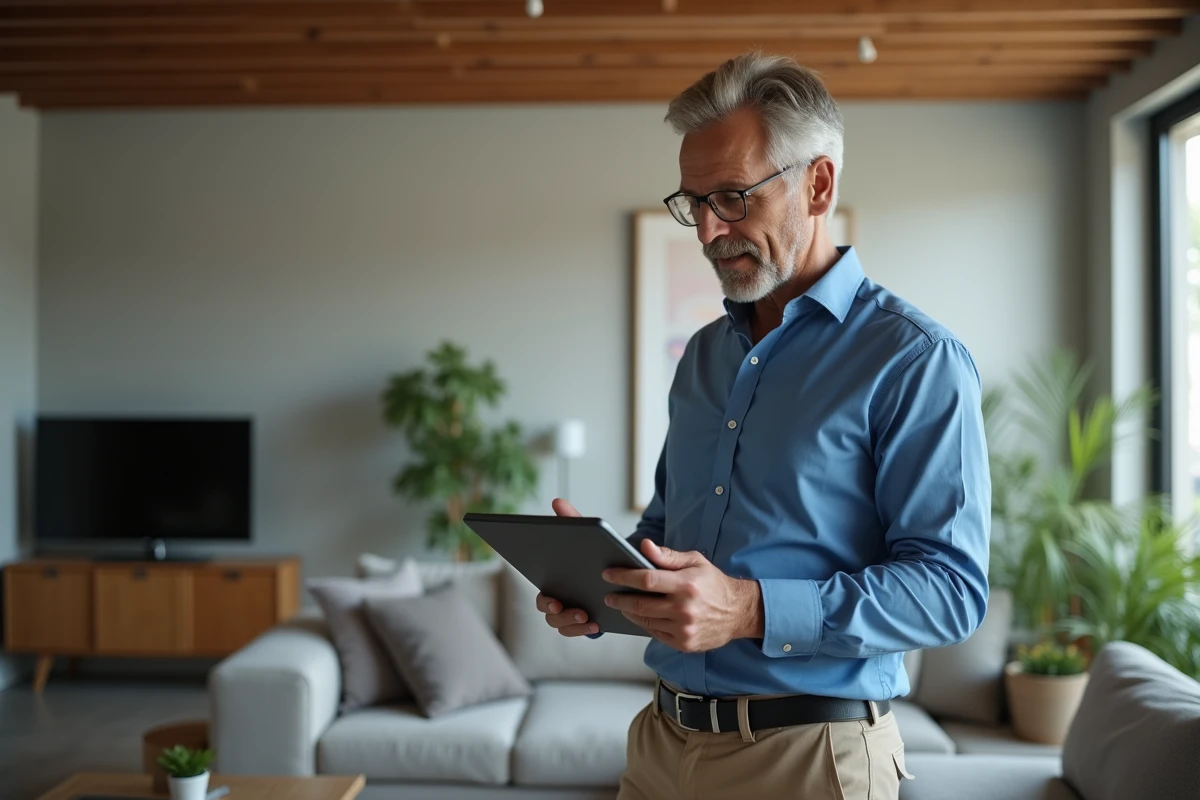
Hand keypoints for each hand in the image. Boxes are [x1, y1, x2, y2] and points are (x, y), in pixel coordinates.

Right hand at [534, 498, 599, 637]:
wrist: (618, 572)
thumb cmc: (595, 554)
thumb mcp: (585, 537)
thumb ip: (571, 520)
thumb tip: (557, 501)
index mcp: (554, 581)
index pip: (542, 593)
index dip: (545, 599)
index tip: (554, 598)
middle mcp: (557, 600)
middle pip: (548, 612)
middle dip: (557, 612)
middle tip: (566, 606)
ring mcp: (569, 613)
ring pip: (560, 624)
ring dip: (570, 622)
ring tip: (585, 616)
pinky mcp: (583, 622)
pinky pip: (577, 632)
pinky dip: (584, 630)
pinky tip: (597, 623)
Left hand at [603, 540, 762, 652]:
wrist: (739, 612)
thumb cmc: (714, 583)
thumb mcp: (695, 561)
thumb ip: (668, 556)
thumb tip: (643, 546)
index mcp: (686, 585)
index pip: (646, 580)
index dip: (623, 576)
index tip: (608, 574)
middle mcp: (684, 609)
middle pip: (641, 604)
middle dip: (619, 598)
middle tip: (608, 594)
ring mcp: (684, 630)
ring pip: (645, 621)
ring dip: (629, 612)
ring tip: (620, 604)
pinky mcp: (684, 644)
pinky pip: (655, 634)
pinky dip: (644, 624)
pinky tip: (639, 616)